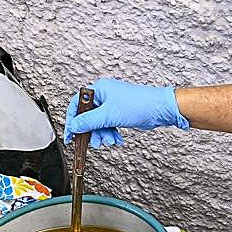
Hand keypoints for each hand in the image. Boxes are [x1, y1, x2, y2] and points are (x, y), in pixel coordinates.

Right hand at [63, 79, 188, 147]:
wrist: (160, 109)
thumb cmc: (140, 105)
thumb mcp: (109, 116)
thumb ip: (89, 122)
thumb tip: (74, 126)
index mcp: (99, 90)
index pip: (77, 105)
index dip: (72, 121)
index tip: (70, 135)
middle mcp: (104, 95)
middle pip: (88, 116)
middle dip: (92, 131)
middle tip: (95, 141)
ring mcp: (112, 104)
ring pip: (98, 123)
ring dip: (102, 135)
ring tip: (110, 141)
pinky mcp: (119, 112)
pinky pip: (108, 125)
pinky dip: (110, 133)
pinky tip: (117, 138)